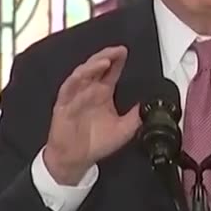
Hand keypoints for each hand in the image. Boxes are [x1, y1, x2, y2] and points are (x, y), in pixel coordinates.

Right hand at [42, 46, 139, 183]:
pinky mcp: (63, 107)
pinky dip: (76, 86)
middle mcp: (88, 91)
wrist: (75, 160)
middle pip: (95, 67)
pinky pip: (68, 93)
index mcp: (102, 93)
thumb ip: (136, 117)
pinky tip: (86, 82)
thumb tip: (148, 107)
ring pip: (81, 75)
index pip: (110, 72)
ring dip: (92, 67)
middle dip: (106, 56)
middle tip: (117, 51)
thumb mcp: (123, 131)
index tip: (124, 52)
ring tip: (104, 61)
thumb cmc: (95, 143)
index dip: (117, 61)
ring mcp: (74, 97)